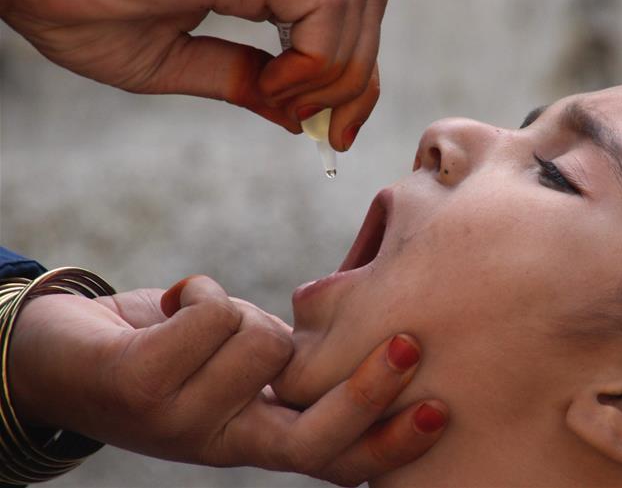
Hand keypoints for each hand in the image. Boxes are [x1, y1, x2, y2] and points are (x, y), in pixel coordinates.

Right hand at [0, 0, 386, 149]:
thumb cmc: (78, 6)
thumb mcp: (175, 63)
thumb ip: (240, 81)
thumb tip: (296, 115)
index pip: (349, 10)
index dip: (355, 75)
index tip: (332, 129)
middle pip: (369, 3)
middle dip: (361, 78)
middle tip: (327, 131)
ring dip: (336, 69)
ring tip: (279, 102)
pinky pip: (323, 2)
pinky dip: (313, 56)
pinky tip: (270, 86)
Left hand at [9, 276, 446, 484]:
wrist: (57, 358)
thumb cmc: (165, 351)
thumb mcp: (231, 364)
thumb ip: (278, 362)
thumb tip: (339, 332)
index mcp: (251, 439)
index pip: (333, 456)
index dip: (389, 440)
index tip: (439, 412)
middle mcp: (222, 442)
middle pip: (315, 434)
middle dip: (369, 388)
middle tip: (408, 344)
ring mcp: (180, 421)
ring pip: (259, 336)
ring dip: (236, 306)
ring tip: (200, 314)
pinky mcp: (138, 387)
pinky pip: (209, 312)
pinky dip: (197, 290)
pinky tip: (170, 305)